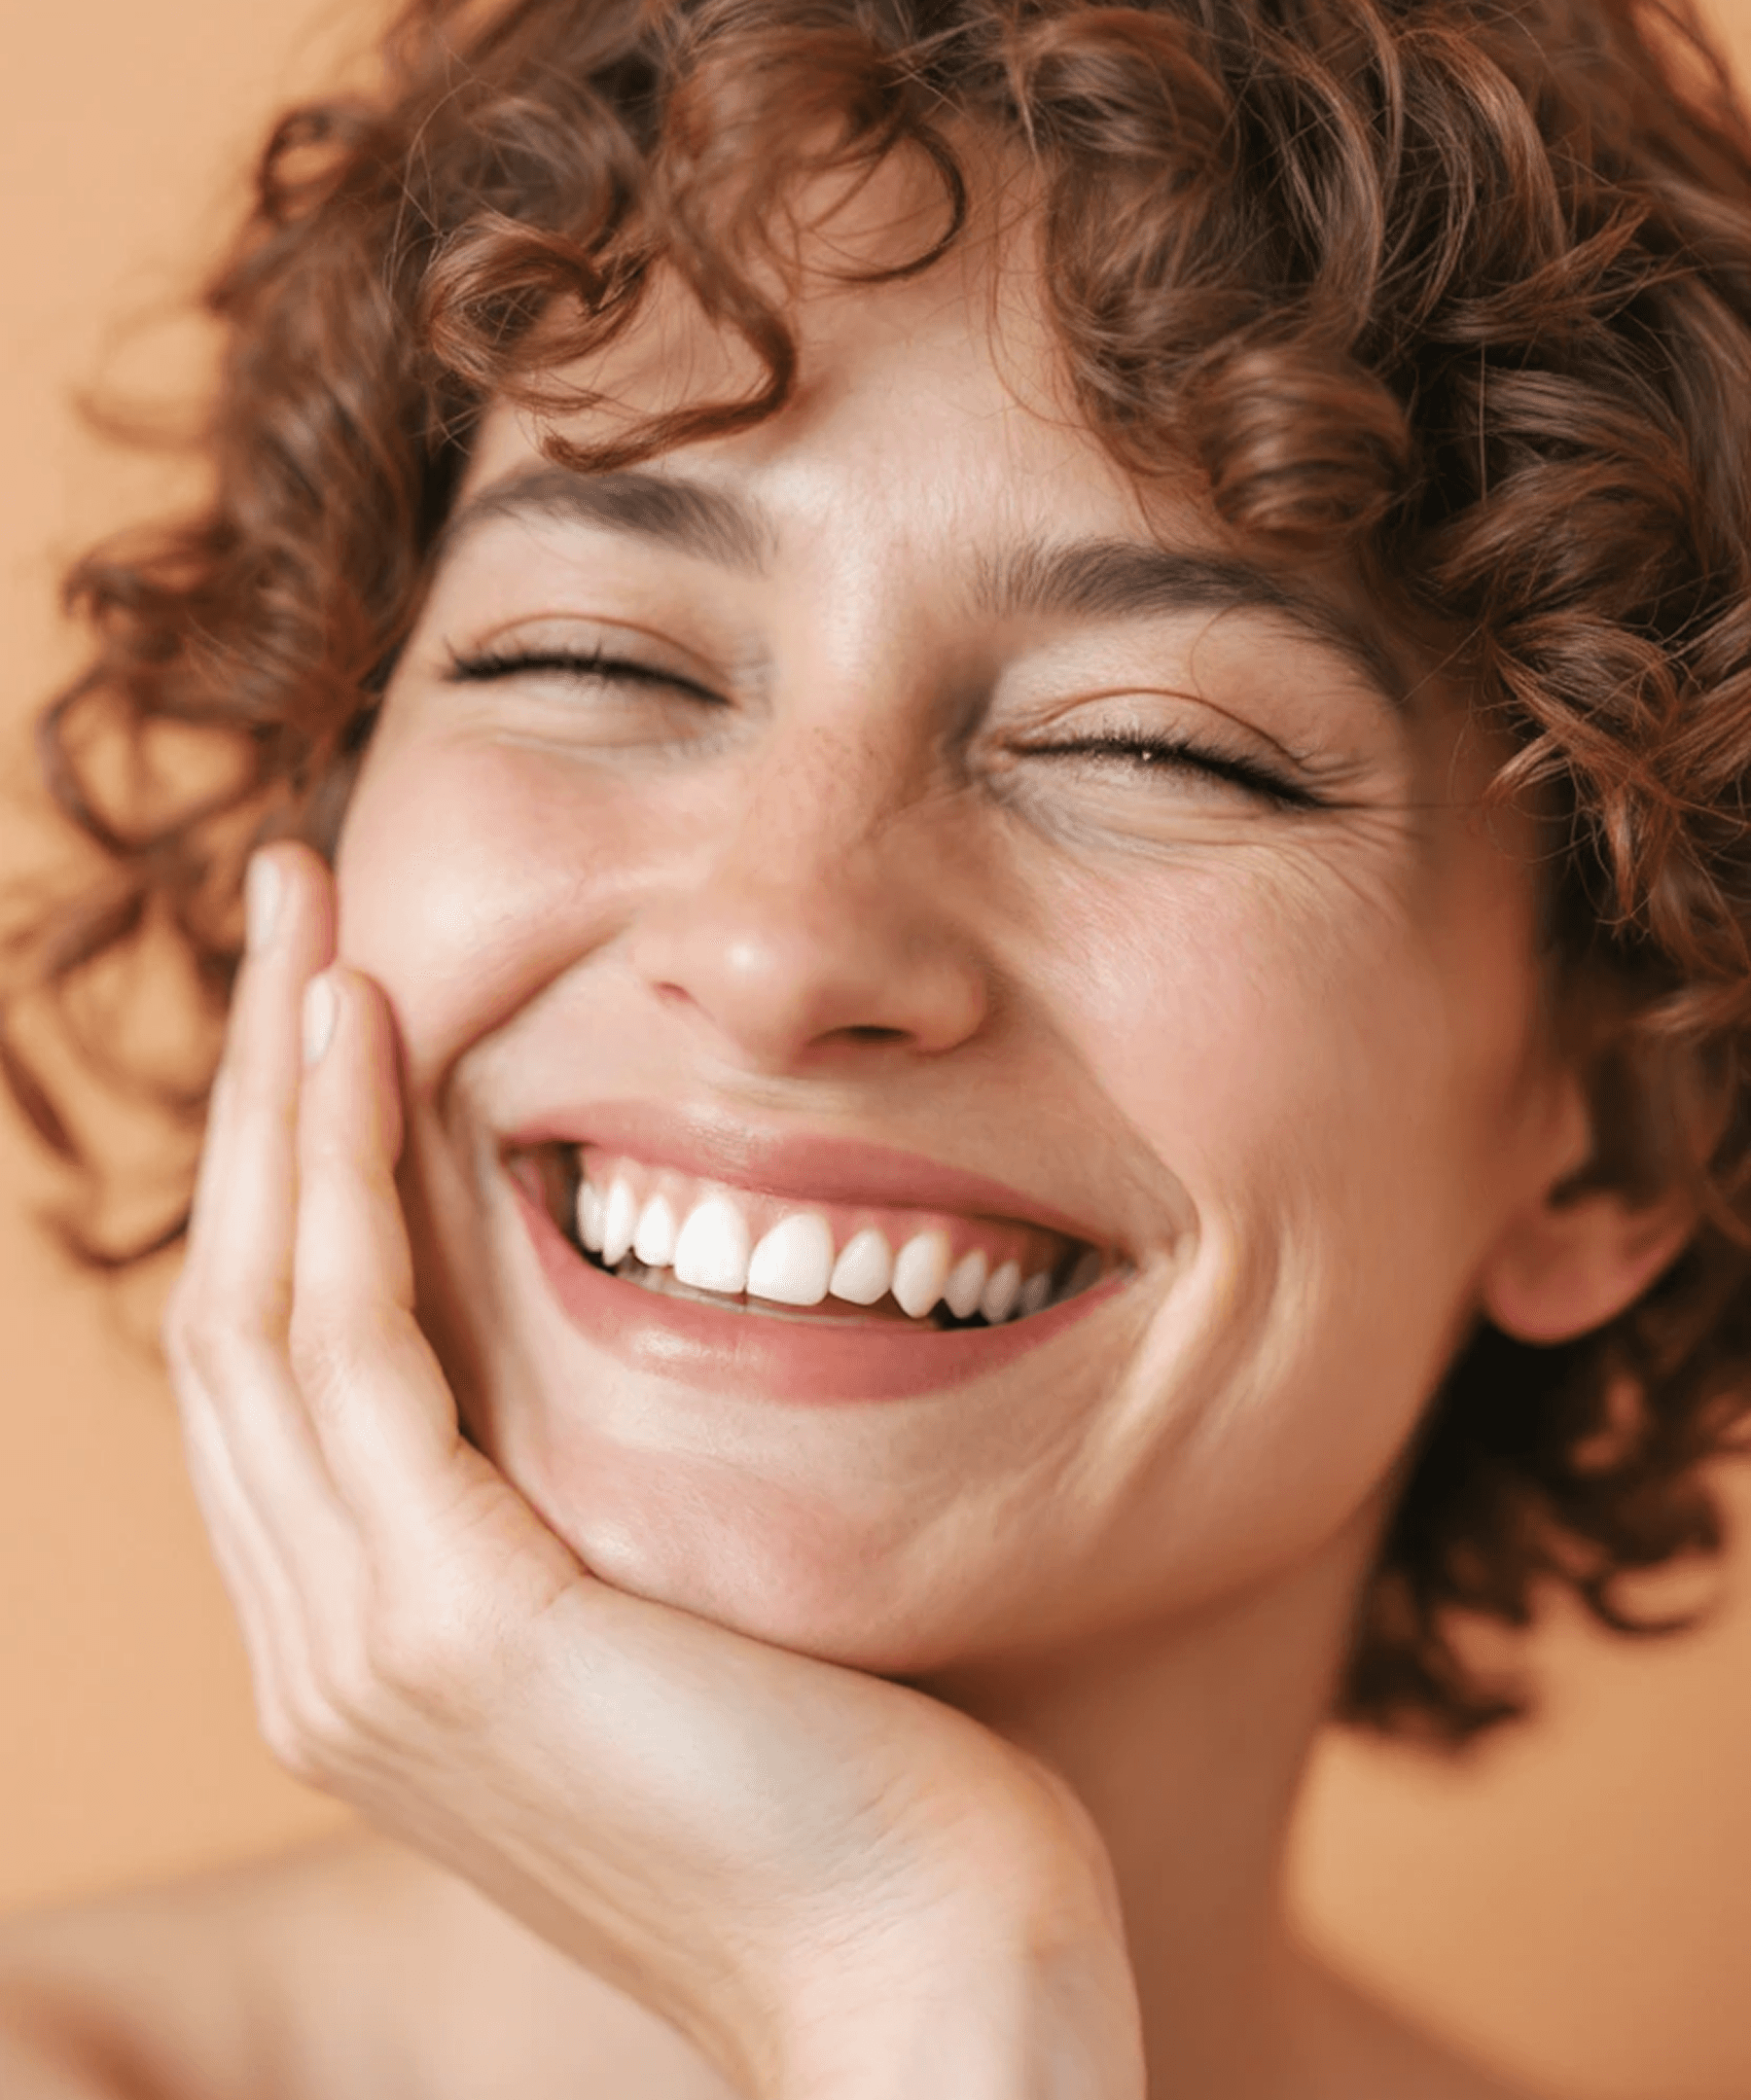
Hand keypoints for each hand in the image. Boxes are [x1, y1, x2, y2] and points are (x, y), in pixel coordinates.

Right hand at [165, 842, 1144, 2098]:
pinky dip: (338, 1172)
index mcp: (374, 1641)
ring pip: (264, 1305)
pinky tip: (366, 1030)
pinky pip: (352, 1343)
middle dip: (252, 1093)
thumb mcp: (679, 1594)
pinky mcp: (441, 1626)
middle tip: (289, 901)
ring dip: (275, 1092)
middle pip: (239, 1310)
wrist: (925, 1977)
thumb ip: (591, 1488)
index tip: (332, 995)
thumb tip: (614, 1316)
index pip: (292, 1357)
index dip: (288, 1165)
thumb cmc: (857, 1781)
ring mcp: (360, 1648)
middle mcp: (322, 1648)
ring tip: (311, 916)